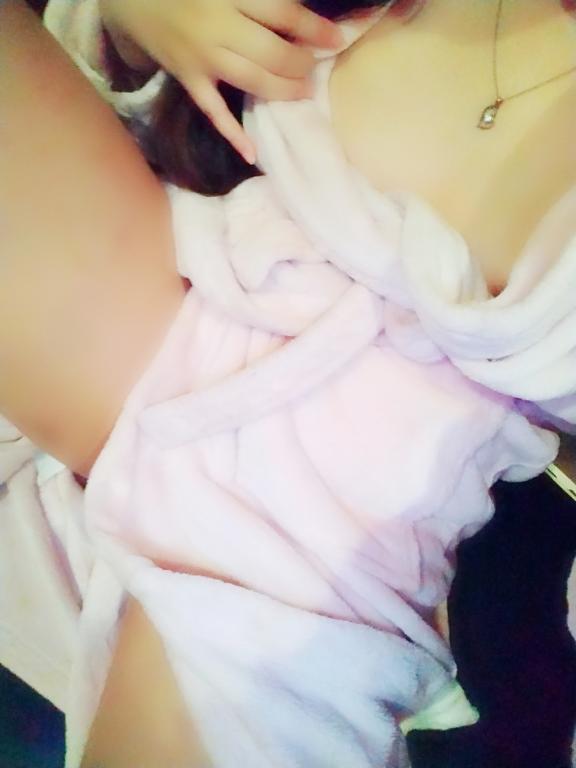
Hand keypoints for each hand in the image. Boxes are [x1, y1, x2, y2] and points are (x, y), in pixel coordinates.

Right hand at [100, 0, 342, 163]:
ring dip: (283, 90)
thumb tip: (296, 13)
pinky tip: (252, 154)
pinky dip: (232, 134)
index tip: (335, 38)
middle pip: (273, 53)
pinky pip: (213, 110)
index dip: (313, 28)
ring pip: (252, 81)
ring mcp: (201, 58)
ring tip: (302, 91)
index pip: (283, 14)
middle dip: (300, 63)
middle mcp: (216, 26)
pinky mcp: (188, 79)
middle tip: (313, 66)